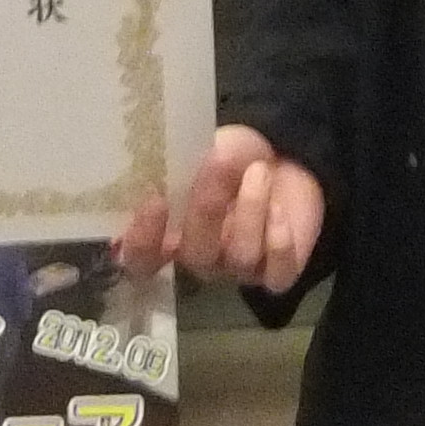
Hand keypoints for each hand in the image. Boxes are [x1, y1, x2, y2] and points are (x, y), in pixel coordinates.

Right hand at [121, 122, 326, 295]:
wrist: (282, 160)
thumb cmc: (233, 159)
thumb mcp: (206, 150)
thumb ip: (187, 162)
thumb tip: (175, 157)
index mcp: (170, 234)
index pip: (142, 256)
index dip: (142, 238)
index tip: (154, 199)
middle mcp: (201, 258)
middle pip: (195, 255)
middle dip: (207, 209)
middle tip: (218, 164)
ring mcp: (239, 269)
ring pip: (240, 257)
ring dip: (250, 209)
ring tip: (260, 170)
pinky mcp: (278, 274)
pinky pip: (277, 275)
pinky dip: (280, 243)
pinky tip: (279, 209)